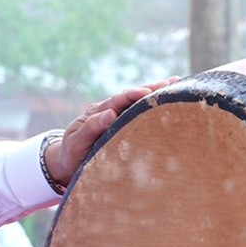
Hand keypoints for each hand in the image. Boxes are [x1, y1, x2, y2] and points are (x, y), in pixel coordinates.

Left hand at [45, 77, 181, 186]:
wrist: (68, 164)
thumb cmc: (71, 155)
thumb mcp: (76, 142)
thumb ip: (90, 128)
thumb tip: (109, 113)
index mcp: (97, 112)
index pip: (117, 100)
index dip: (132, 95)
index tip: (146, 92)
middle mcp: (108, 110)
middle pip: (132, 96)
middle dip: (151, 88)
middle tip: (172, 82)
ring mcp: (117, 116)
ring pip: (138, 102)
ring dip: (156, 92)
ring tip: (177, 83)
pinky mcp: (123, 125)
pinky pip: (139, 113)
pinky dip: (153, 105)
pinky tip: (169, 98)